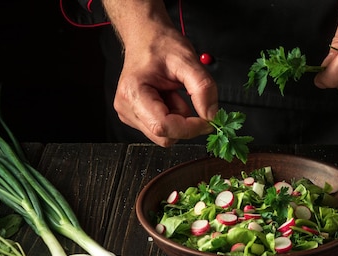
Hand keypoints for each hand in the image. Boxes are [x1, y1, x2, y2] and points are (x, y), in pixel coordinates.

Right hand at [103, 0, 217, 145]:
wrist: (146, 37)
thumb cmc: (161, 45)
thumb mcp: (188, 60)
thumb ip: (203, 88)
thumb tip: (211, 115)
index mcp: (133, 93)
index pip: (163, 127)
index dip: (189, 128)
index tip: (208, 120)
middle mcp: (126, 108)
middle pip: (164, 137)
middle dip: (184, 123)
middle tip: (185, 97)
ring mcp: (130, 115)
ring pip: (165, 136)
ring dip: (178, 119)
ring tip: (173, 93)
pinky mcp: (136, 118)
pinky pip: (163, 129)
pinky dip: (173, 117)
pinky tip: (168, 98)